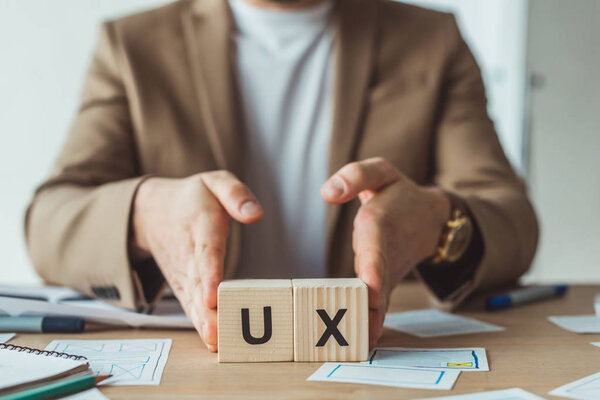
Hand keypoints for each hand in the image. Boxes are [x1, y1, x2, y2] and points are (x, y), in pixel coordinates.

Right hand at [132, 172, 263, 350]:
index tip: (212, 295)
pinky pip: (191, 305)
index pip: (206, 251)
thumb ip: (235, 194)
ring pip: (193, 300)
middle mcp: (189, 253)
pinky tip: (213, 342)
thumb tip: (255, 213)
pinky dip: (200, 324)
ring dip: (203, 322)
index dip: (209, 274)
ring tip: (216, 342)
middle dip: (207, 310)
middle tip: (218, 333)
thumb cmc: (192, 198)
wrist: (152, 212)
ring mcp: (184, 272)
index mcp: (200, 225)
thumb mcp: (214, 181)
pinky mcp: (184, 284)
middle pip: (198, 284)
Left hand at [321, 157, 450, 346]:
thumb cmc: (399, 195)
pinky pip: (378, 304)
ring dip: (371, 319)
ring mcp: (386, 272)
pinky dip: (374, 322)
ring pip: (378, 298)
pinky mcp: (384, 283)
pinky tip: (365, 341)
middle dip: (371, 303)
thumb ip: (356, 176)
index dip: (373, 268)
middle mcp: (384, 252)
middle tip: (363, 328)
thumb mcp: (382, 173)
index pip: (375, 246)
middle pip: (376, 281)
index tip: (369, 289)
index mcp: (381, 224)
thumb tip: (328, 191)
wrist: (430, 220)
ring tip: (360, 342)